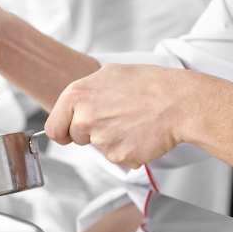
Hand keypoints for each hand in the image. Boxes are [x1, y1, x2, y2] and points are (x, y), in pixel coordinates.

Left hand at [45, 64, 201, 169]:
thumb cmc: (149, 85)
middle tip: (114, 118)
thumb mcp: (109, 74)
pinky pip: (115, 157)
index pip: (53, 128)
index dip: (63, 131)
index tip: (69, 133)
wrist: (179, 102)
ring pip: (97, 147)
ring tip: (131, 122)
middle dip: (91, 133)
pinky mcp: (116, 155)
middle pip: (75, 138)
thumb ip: (84, 93)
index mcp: (76, 95)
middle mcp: (84, 118)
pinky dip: (126, 150)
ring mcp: (100, 139)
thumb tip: (73, 106)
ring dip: (111, 140)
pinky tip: (139, 133)